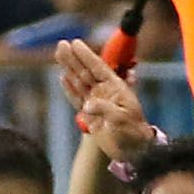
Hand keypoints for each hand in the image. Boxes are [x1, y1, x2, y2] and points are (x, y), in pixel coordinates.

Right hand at [56, 38, 154, 162]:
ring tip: (59, 55)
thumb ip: (105, 109)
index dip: (86, 55)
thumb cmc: (133, 132)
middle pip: (85, 71)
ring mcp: (96, 102)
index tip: (75, 43)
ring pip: (79, 82)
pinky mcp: (89, 115)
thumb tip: (87, 105)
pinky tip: (63, 77)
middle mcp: (104, 92)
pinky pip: (77, 98)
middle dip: (73, 58)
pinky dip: (69, 89)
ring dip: (68, 69)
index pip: (98, 67)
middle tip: (62, 44)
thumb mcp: (122, 118)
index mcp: (115, 87)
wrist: (133, 150)